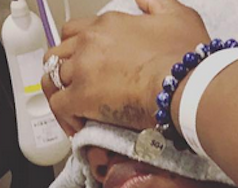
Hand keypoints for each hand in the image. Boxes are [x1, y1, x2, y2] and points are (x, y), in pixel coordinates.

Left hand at [41, 0, 209, 135]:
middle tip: (72, 87)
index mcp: (109, 22)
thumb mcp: (176, 14)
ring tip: (72, 107)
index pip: (75, 31)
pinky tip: (78, 124)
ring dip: (61, 93)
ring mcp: (82, 68)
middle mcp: (90, 40)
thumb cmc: (185, 55)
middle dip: (63, 70)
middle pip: (58, 53)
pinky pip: (57, 106)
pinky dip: (64, 116)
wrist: (183, 83)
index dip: (76, 49)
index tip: (83, 64)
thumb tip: (141, 1)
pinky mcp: (79, 96)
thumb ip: (154, 3)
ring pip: (52, 78)